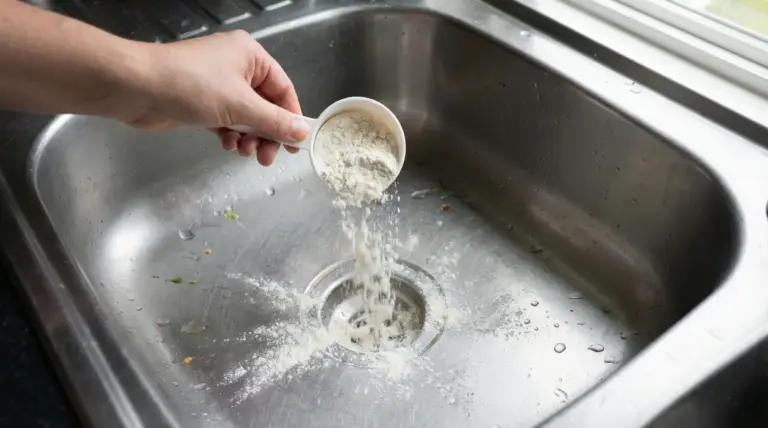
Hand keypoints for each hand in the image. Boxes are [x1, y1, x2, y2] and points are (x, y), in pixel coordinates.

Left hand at [126, 30, 306, 165]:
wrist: (136, 88)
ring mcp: (218, 85)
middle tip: (266, 157)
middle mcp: (237, 67)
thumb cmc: (190, 86)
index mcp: (250, 56)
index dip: (291, 118)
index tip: (296, 144)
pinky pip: (227, 121)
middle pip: (265, 106)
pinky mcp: (202, 102)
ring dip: (248, 137)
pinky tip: (226, 144)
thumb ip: (274, 122)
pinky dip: (230, 134)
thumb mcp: (240, 106)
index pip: (283, 89)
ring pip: (246, 117)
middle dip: (267, 133)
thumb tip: (302, 131)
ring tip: (243, 151)